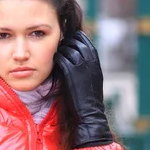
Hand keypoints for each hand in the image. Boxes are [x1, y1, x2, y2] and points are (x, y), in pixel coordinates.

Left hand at [54, 31, 112, 147]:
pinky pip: (60, 58)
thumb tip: (75, 53)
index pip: (82, 37)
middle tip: (58, 51)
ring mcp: (80, 64)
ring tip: (55, 59)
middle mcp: (89, 58)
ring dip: (59, 52)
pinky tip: (54, 65)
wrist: (90, 111)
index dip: (72, 39)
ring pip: (66, 48)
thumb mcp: (93, 75)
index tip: (66, 45)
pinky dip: (56, 60)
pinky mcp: (70, 72)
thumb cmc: (89, 96)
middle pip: (73, 40)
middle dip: (64, 44)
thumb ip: (86, 62)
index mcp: (95, 58)